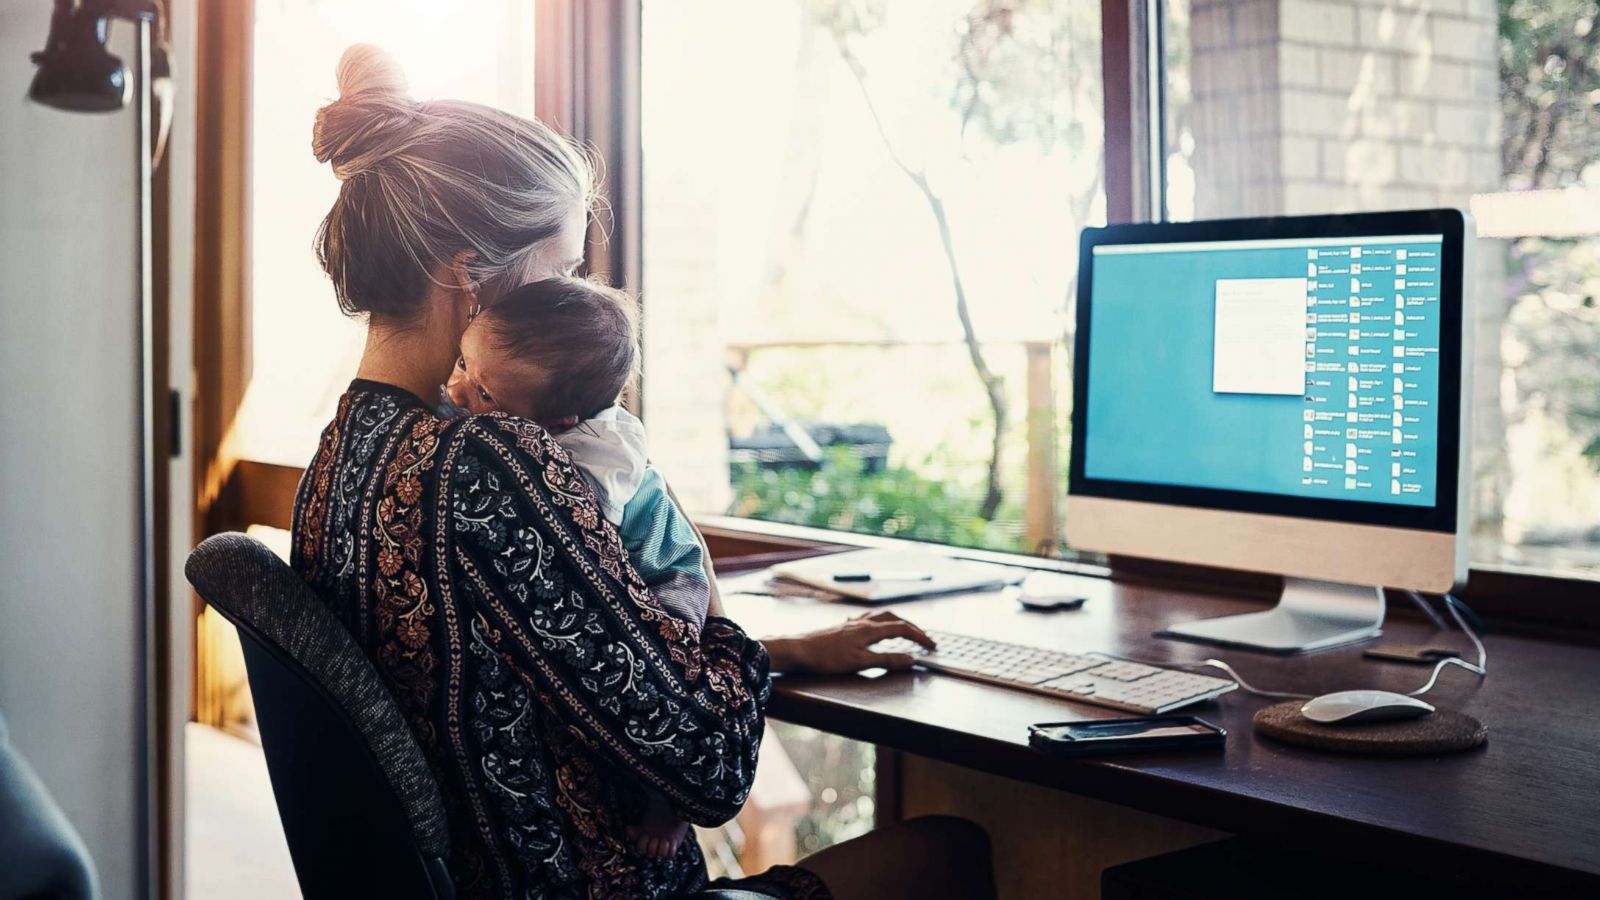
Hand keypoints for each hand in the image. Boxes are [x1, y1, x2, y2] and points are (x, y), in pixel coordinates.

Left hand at [764, 610, 936, 674]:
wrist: (799, 650)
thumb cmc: (827, 658)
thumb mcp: (860, 663)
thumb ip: (886, 660)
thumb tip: (911, 659)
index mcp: (870, 630)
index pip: (902, 629)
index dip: (920, 637)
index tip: (933, 646)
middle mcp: (863, 623)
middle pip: (894, 619)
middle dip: (912, 627)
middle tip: (924, 639)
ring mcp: (852, 624)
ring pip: (881, 617)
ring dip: (897, 622)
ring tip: (906, 631)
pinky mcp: (843, 628)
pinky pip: (869, 620)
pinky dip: (881, 623)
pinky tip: (876, 630)